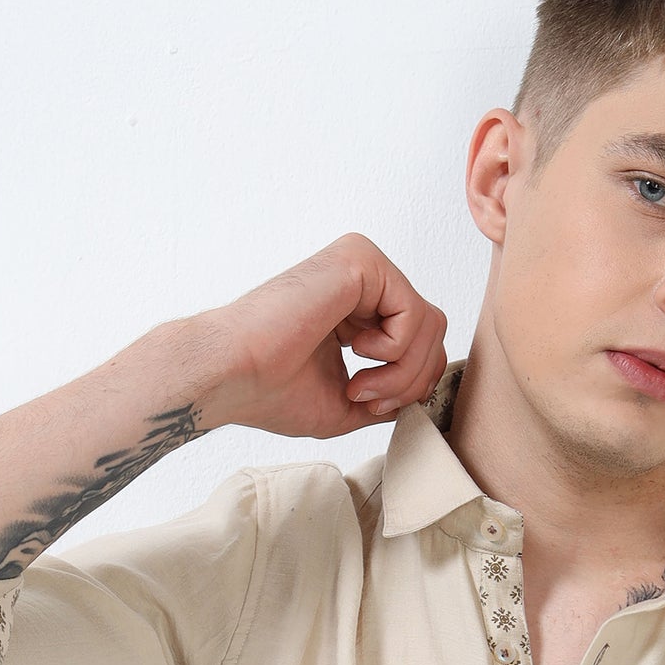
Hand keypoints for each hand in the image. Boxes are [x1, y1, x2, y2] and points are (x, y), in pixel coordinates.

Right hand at [193, 232, 448, 438]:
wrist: (233, 374)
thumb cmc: (271, 390)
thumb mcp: (347, 403)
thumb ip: (388, 394)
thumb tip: (423, 397)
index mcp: (357, 308)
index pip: (420, 341)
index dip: (411, 385)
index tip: (368, 404)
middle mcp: (363, 281)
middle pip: (432, 332)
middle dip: (411, 381)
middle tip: (367, 399)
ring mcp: (363, 265)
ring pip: (429, 324)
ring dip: (403, 372)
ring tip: (359, 385)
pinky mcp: (362, 260)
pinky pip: (415, 312)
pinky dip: (395, 350)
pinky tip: (355, 353)